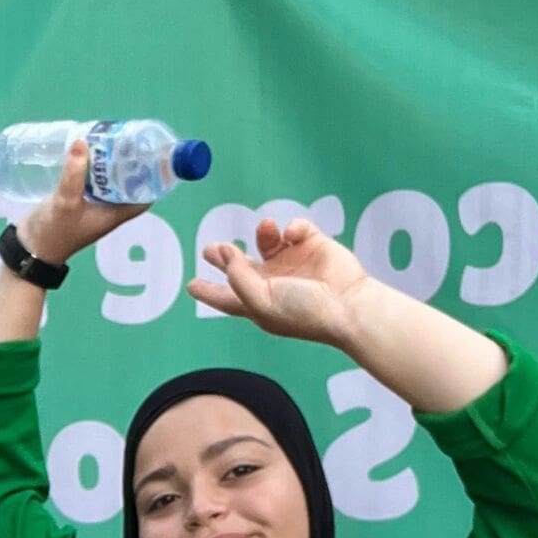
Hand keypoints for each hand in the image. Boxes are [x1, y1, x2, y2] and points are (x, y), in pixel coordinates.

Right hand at [14, 139, 150, 266]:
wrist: (29, 248)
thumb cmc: (53, 233)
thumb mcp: (65, 203)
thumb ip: (73, 175)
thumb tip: (82, 142)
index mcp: (114, 214)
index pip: (143, 198)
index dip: (152, 179)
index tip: (150, 157)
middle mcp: (107, 209)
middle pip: (127, 184)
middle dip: (130, 164)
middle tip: (127, 139)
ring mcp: (92, 204)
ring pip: (108, 180)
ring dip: (110, 162)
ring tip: (108, 138)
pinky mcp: (77, 199)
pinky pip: (91, 180)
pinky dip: (92, 166)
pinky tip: (86, 149)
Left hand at [190, 217, 375, 348]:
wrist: (346, 304)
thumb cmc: (303, 310)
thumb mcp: (260, 301)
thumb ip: (237, 276)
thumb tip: (224, 251)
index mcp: (257, 302)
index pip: (227, 297)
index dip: (208, 291)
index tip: (191, 286)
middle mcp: (273, 283)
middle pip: (242, 268)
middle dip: (226, 258)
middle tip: (211, 249)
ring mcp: (293, 263)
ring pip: (267, 242)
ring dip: (263, 233)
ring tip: (266, 228)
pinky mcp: (313, 245)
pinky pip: (295, 228)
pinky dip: (293, 227)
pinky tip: (295, 235)